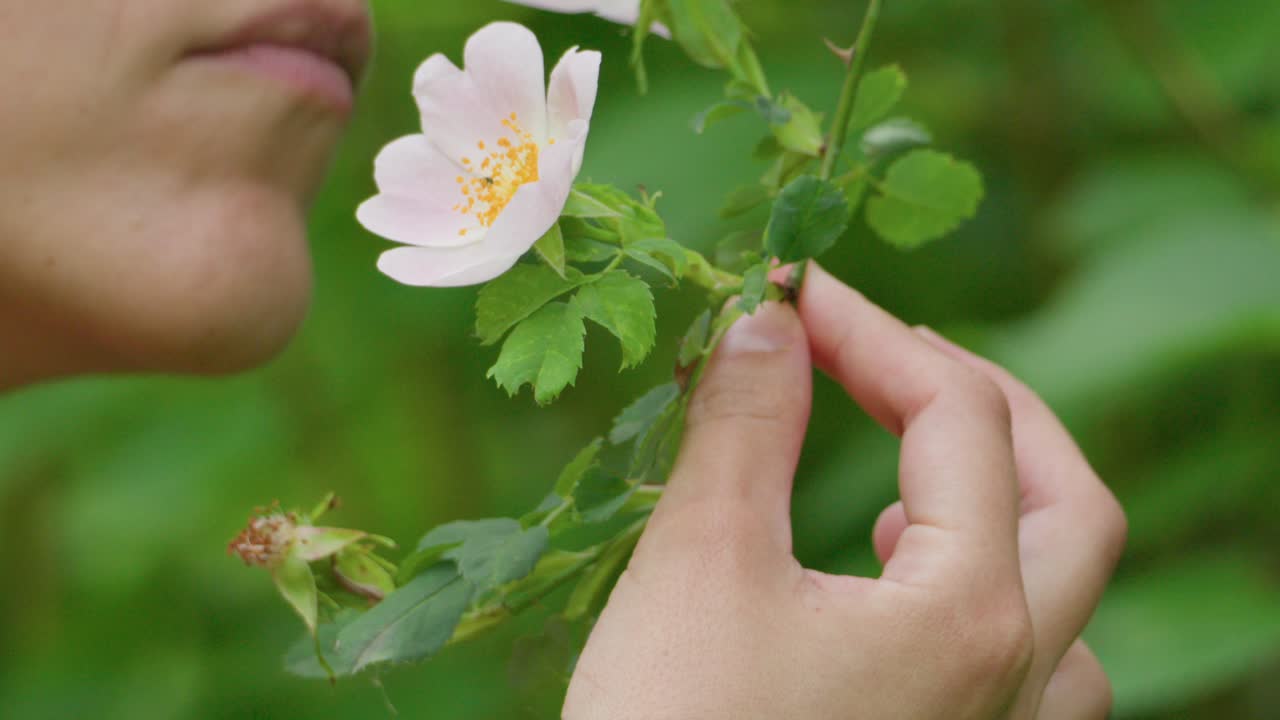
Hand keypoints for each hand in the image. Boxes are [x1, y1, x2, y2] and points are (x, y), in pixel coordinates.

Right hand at [562, 264, 1125, 718]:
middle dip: (986, 406)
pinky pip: (1028, 669)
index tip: (791, 295)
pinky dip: (983, 596)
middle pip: (1070, 504)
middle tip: (890, 359)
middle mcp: (1013, 680)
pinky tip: (897, 584)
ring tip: (908, 478)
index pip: (958, 417)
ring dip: (1003, 508)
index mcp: (966, 615)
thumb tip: (768, 316)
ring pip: (1064, 600)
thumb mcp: (699, 562)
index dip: (873, 333)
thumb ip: (745, 424)